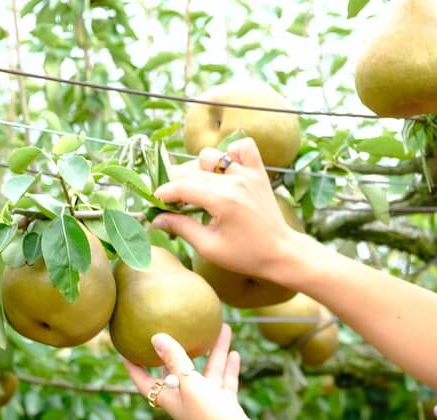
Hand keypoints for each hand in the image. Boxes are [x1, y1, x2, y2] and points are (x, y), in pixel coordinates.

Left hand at [122, 324, 263, 419]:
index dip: (133, 366)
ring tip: (221, 328)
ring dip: (213, 352)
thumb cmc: (210, 418)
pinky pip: (224, 382)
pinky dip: (228, 367)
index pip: (143, 381)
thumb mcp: (190, 385)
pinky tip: (233, 351)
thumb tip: (156, 337)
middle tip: (172, 330)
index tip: (125, 348)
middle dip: (177, 351)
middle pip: (177, 371)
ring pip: (208, 372)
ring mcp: (207, 404)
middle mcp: (185, 401)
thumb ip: (175, 360)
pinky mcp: (225, 406)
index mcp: (169, 399)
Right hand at [152, 138, 301, 283]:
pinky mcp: (258, 172)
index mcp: (222, 200)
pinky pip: (243, 147)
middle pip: (192, 171)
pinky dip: (231, 154)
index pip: (182, 187)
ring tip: (200, 189)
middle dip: (176, 185)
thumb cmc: (246, 255)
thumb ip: (181, 228)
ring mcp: (248, 173)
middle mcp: (235, 180)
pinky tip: (226, 172)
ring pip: (212, 156)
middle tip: (173, 202)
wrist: (281, 252)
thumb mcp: (209, 247)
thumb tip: (156, 219)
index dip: (164, 193)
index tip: (155, 201)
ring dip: (200, 169)